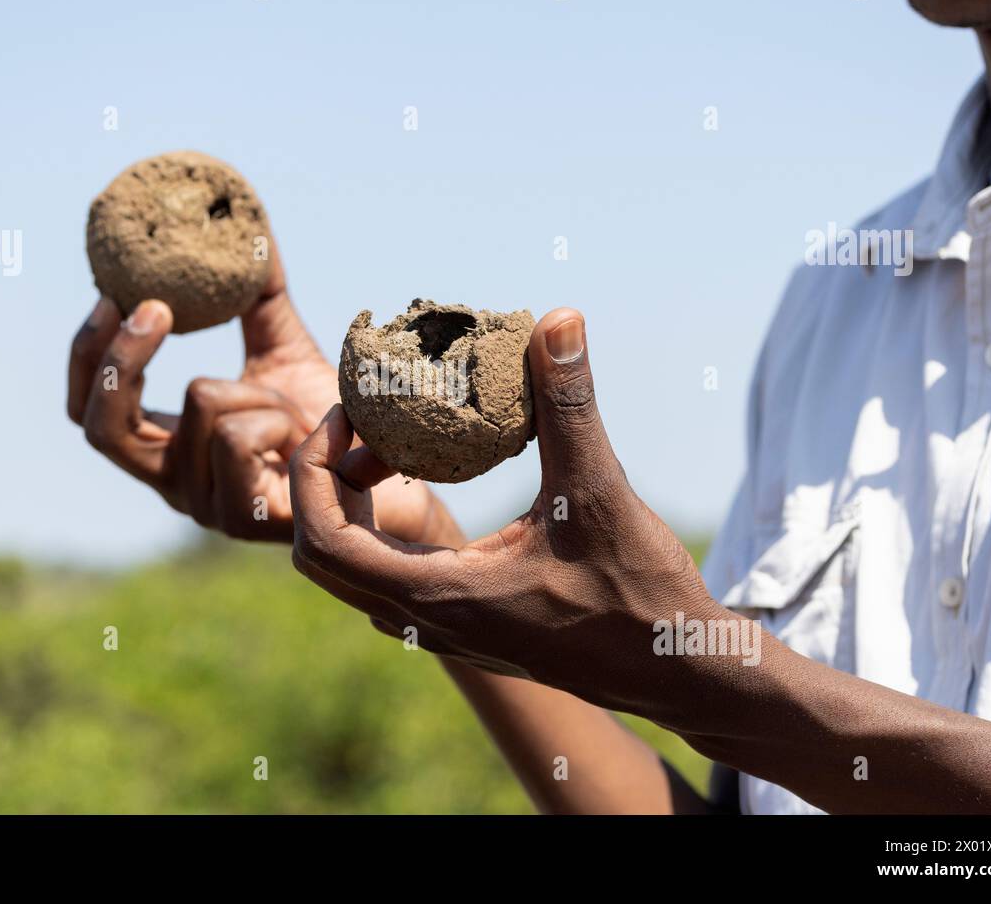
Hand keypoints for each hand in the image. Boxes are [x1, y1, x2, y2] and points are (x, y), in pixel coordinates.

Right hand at [66, 240, 441, 541]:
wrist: (391, 478)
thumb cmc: (333, 422)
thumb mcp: (282, 352)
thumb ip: (255, 301)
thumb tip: (245, 228)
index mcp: (169, 447)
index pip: (90, 412)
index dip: (88, 357)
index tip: (109, 295)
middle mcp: (173, 483)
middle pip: (103, 426)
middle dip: (123, 358)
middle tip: (156, 305)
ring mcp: (204, 507)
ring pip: (199, 405)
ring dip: (257, 387)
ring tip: (296, 410)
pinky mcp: (241, 519)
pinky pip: (238, 434)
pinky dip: (278, 415)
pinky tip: (310, 434)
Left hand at [287, 308, 721, 708]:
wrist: (678, 671)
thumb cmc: (639, 593)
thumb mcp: (600, 490)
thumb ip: (569, 405)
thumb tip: (557, 319)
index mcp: (439, 596)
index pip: (324, 541)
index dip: (312, 471)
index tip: (344, 416)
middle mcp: (427, 623)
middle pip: (323, 558)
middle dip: (326, 485)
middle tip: (364, 427)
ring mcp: (443, 633)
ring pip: (357, 572)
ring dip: (355, 508)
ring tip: (394, 448)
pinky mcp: (466, 630)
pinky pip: (391, 580)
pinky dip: (387, 531)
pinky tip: (434, 483)